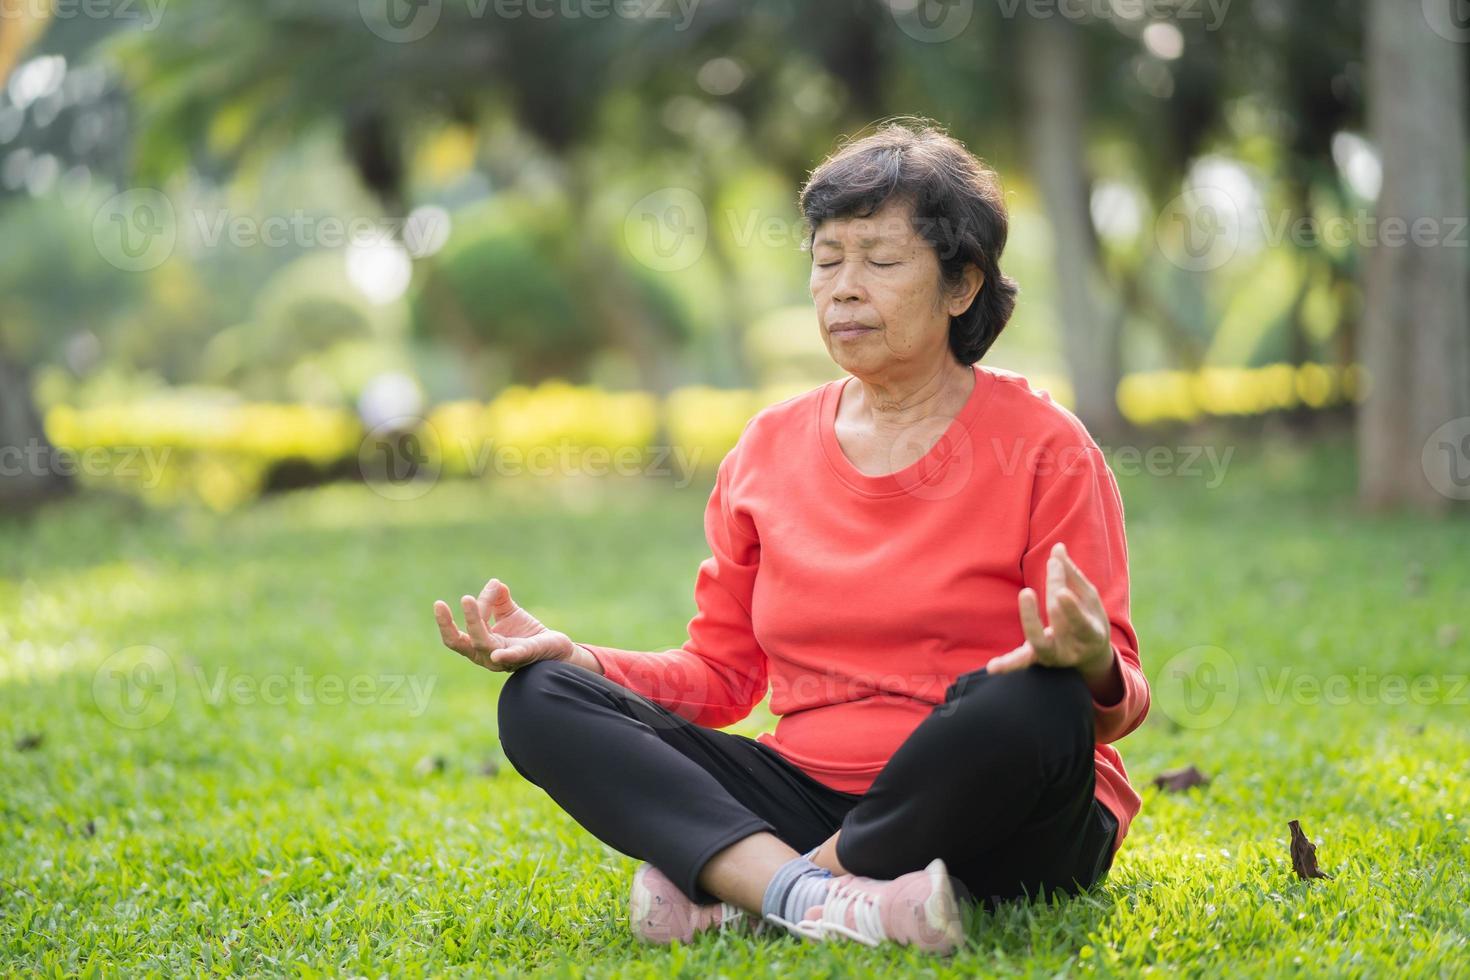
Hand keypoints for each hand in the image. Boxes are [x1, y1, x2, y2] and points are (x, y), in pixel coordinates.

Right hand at [433, 579, 580, 671]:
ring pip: (483, 644)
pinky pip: (513, 657)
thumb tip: (494, 583)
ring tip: (468, 600)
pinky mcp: (525, 656)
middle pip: (461, 643)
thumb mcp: (509, 612)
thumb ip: (498, 598)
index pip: (459, 632)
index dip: (469, 609)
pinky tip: (498, 654)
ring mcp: (504, 658)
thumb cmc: (527, 634)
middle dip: (447, 625)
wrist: (556, 648)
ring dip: (474, 621)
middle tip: (439, 605)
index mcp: (479, 645)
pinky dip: (506, 656)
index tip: (484, 590)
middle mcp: (487, 655)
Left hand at [987, 543, 1113, 678]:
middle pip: (1058, 625)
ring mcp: (1052, 656)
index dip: (1071, 609)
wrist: (1089, 655)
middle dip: (1051, 603)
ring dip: (1028, 623)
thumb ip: (1071, 575)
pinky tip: (992, 667)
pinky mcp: (1035, 658)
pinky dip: (1008, 664)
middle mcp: (1071, 650)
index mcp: (1090, 634)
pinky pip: (1020, 661)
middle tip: (1033, 588)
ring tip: (1022, 600)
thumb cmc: (1088, 618)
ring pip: (1038, 646)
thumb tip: (1057, 548)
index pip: (1080, 621)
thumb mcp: (1088, 599)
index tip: (1061, 593)